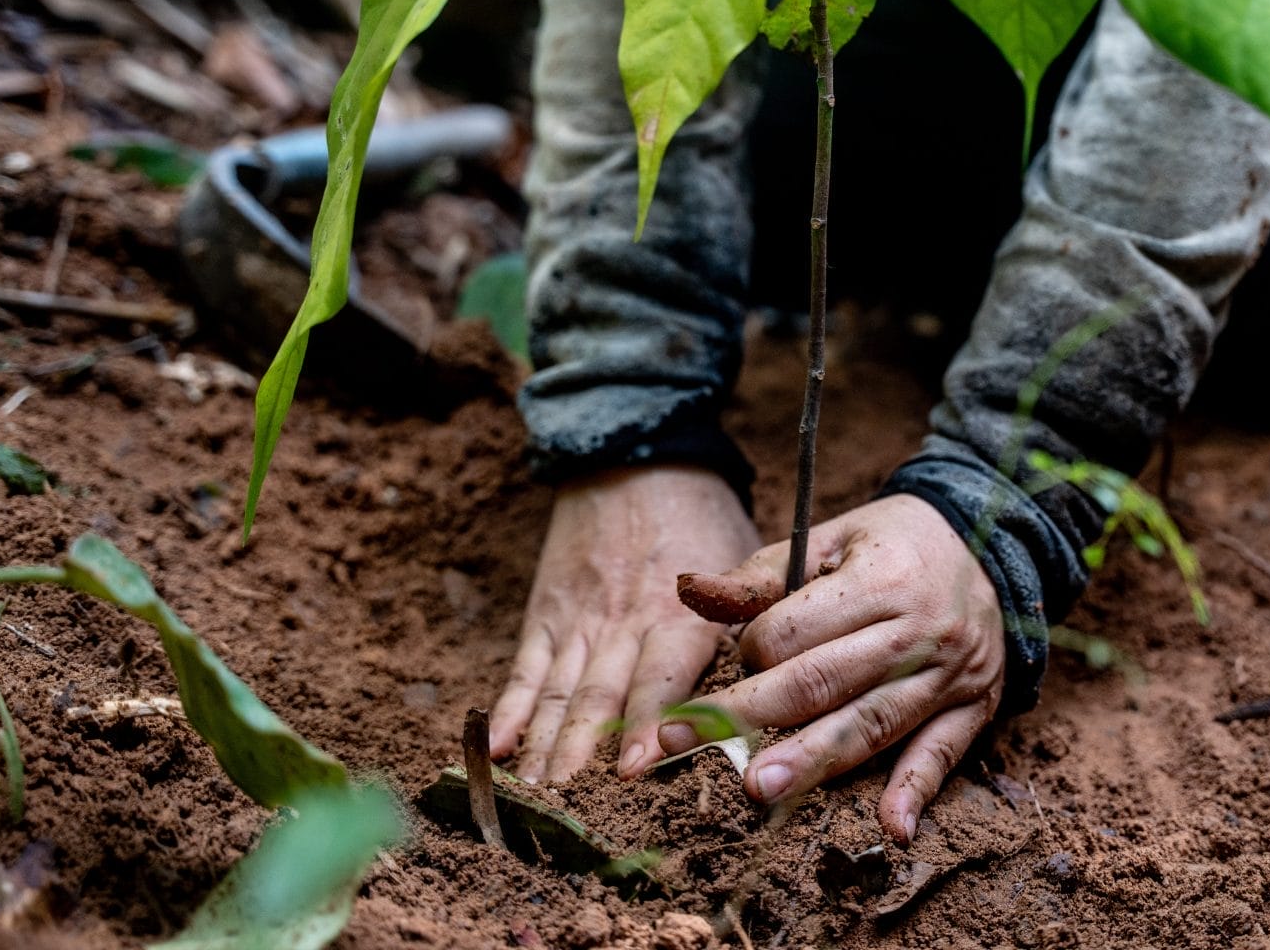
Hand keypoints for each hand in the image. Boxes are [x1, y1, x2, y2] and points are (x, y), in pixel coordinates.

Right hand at [489, 466, 759, 782]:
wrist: (631, 454)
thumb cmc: (700, 514)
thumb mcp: (740, 558)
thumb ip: (747, 620)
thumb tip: (770, 681)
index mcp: (676, 610)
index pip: (661, 677)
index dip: (646, 725)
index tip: (632, 772)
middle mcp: (622, 621)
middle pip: (600, 698)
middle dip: (585, 759)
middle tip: (573, 814)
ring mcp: (579, 620)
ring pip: (560, 693)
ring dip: (546, 749)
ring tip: (537, 800)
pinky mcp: (548, 613)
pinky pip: (526, 668)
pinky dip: (511, 709)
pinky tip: (499, 747)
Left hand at [662, 494, 1004, 842]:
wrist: (992, 542)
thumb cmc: (897, 542)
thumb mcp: (834, 537)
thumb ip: (763, 573)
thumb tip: (689, 592)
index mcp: (880, 580)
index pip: (796, 631)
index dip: (753, 648)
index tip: (742, 653)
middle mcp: (917, 631)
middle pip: (824, 682)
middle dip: (754, 716)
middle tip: (694, 744)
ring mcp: (948, 675)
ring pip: (872, 725)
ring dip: (816, 761)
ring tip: (762, 790)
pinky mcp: (972, 707)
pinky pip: (943, 753)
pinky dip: (917, 790)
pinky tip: (892, 827)